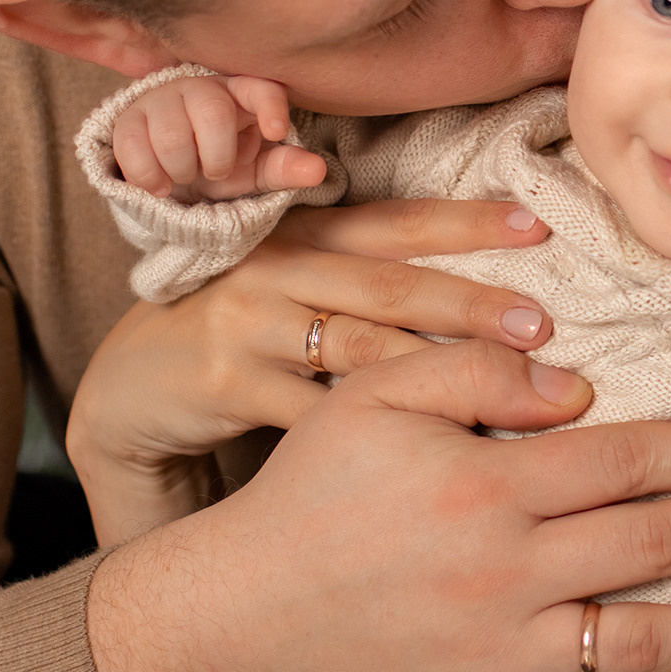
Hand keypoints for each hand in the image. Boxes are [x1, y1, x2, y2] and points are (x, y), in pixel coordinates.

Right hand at [66, 198, 557, 498]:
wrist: (129, 390)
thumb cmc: (238, 335)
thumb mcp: (294, 288)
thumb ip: (367, 279)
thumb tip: (486, 295)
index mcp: (304, 235)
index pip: (397, 221)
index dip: (466, 222)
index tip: (536, 228)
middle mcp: (276, 267)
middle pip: (388, 284)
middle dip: (469, 303)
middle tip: (541, 325)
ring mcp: (246, 322)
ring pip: (356, 346)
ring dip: (438, 369)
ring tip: (505, 386)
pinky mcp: (222, 381)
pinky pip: (313, 409)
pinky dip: (374, 432)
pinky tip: (429, 450)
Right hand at [89, 337, 670, 671]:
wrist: (246, 618)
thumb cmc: (314, 493)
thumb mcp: (375, 395)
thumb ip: (474, 366)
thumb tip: (576, 381)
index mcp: (488, 485)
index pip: (630, 459)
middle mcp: (508, 572)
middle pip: (659, 543)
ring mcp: (505, 652)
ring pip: (649, 639)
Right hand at [109, 71, 327, 200]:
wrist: (168, 174)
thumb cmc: (219, 163)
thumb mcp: (255, 171)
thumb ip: (283, 168)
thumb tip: (318, 171)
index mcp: (242, 94)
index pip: (261, 89)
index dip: (270, 106)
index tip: (277, 132)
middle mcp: (202, 88)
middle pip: (212, 112)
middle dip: (217, 156)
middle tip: (215, 171)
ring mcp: (162, 99)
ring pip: (170, 133)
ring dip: (182, 169)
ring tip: (186, 177)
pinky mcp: (127, 118)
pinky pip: (132, 146)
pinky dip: (148, 176)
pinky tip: (159, 186)